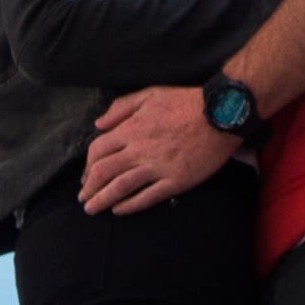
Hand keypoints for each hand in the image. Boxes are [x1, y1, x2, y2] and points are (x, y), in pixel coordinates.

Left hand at [81, 86, 241, 213]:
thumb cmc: (185, 102)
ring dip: (102, 200)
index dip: (87, 166)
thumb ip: (121, 107)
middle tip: (84, 198)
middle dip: (89, 188)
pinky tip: (119, 210)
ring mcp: (157, 167)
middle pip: (103, 172)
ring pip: (120, 187)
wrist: (220, 114)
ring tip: (93, 209)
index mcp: (132, 129)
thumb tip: (99, 124)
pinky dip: (129, 206)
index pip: (98, 151)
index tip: (85, 176)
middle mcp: (140, 150)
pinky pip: (147, 197)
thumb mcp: (150, 94)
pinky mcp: (175, 181)